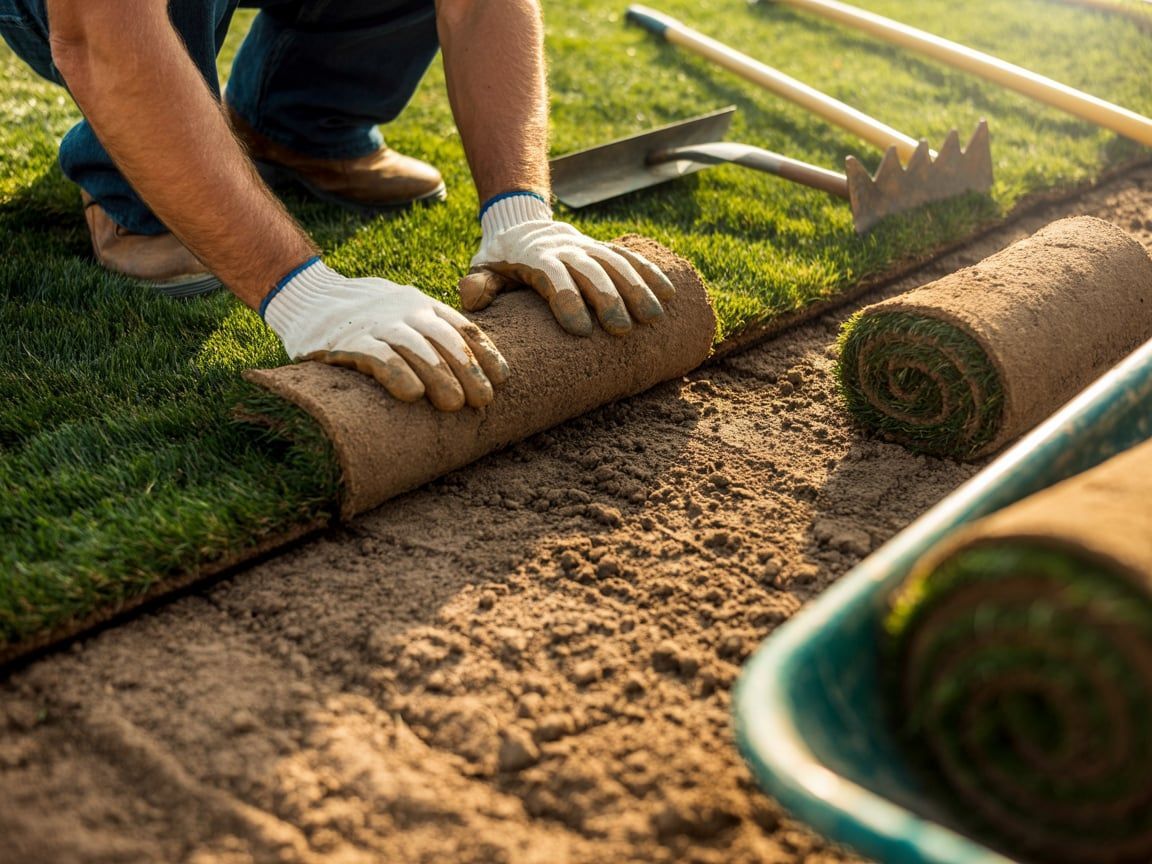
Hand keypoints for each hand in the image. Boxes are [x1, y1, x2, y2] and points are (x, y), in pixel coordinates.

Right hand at [263, 259, 508, 410]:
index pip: (463, 328)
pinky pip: (377, 356)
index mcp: (423, 306)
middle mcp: (405, 312)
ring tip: (455, 405)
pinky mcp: (348, 340)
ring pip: (417, 349)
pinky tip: (411, 394)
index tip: (502, 379)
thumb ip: (432, 332)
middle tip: (483, 401)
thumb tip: (473, 373)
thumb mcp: (402, 311)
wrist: (308, 296)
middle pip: (446, 341)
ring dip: (439, 377)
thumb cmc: (365, 314)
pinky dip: (396, 374)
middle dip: (468, 371)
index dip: (485, 354)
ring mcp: (377, 325)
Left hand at [459, 192, 674, 335]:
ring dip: (638, 287)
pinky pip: (630, 257)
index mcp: (534, 255)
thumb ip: (478, 285)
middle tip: (622, 330)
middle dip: (609, 298)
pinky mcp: (603, 249)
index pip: (552, 275)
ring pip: (616, 261)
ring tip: (653, 317)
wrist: (520, 225)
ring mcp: (587, 246)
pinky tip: (670, 294)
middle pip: (590, 269)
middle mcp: (565, 248)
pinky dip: (651, 273)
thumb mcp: (482, 269)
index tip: (581, 330)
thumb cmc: (500, 261)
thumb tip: (472, 297)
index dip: (567, 300)